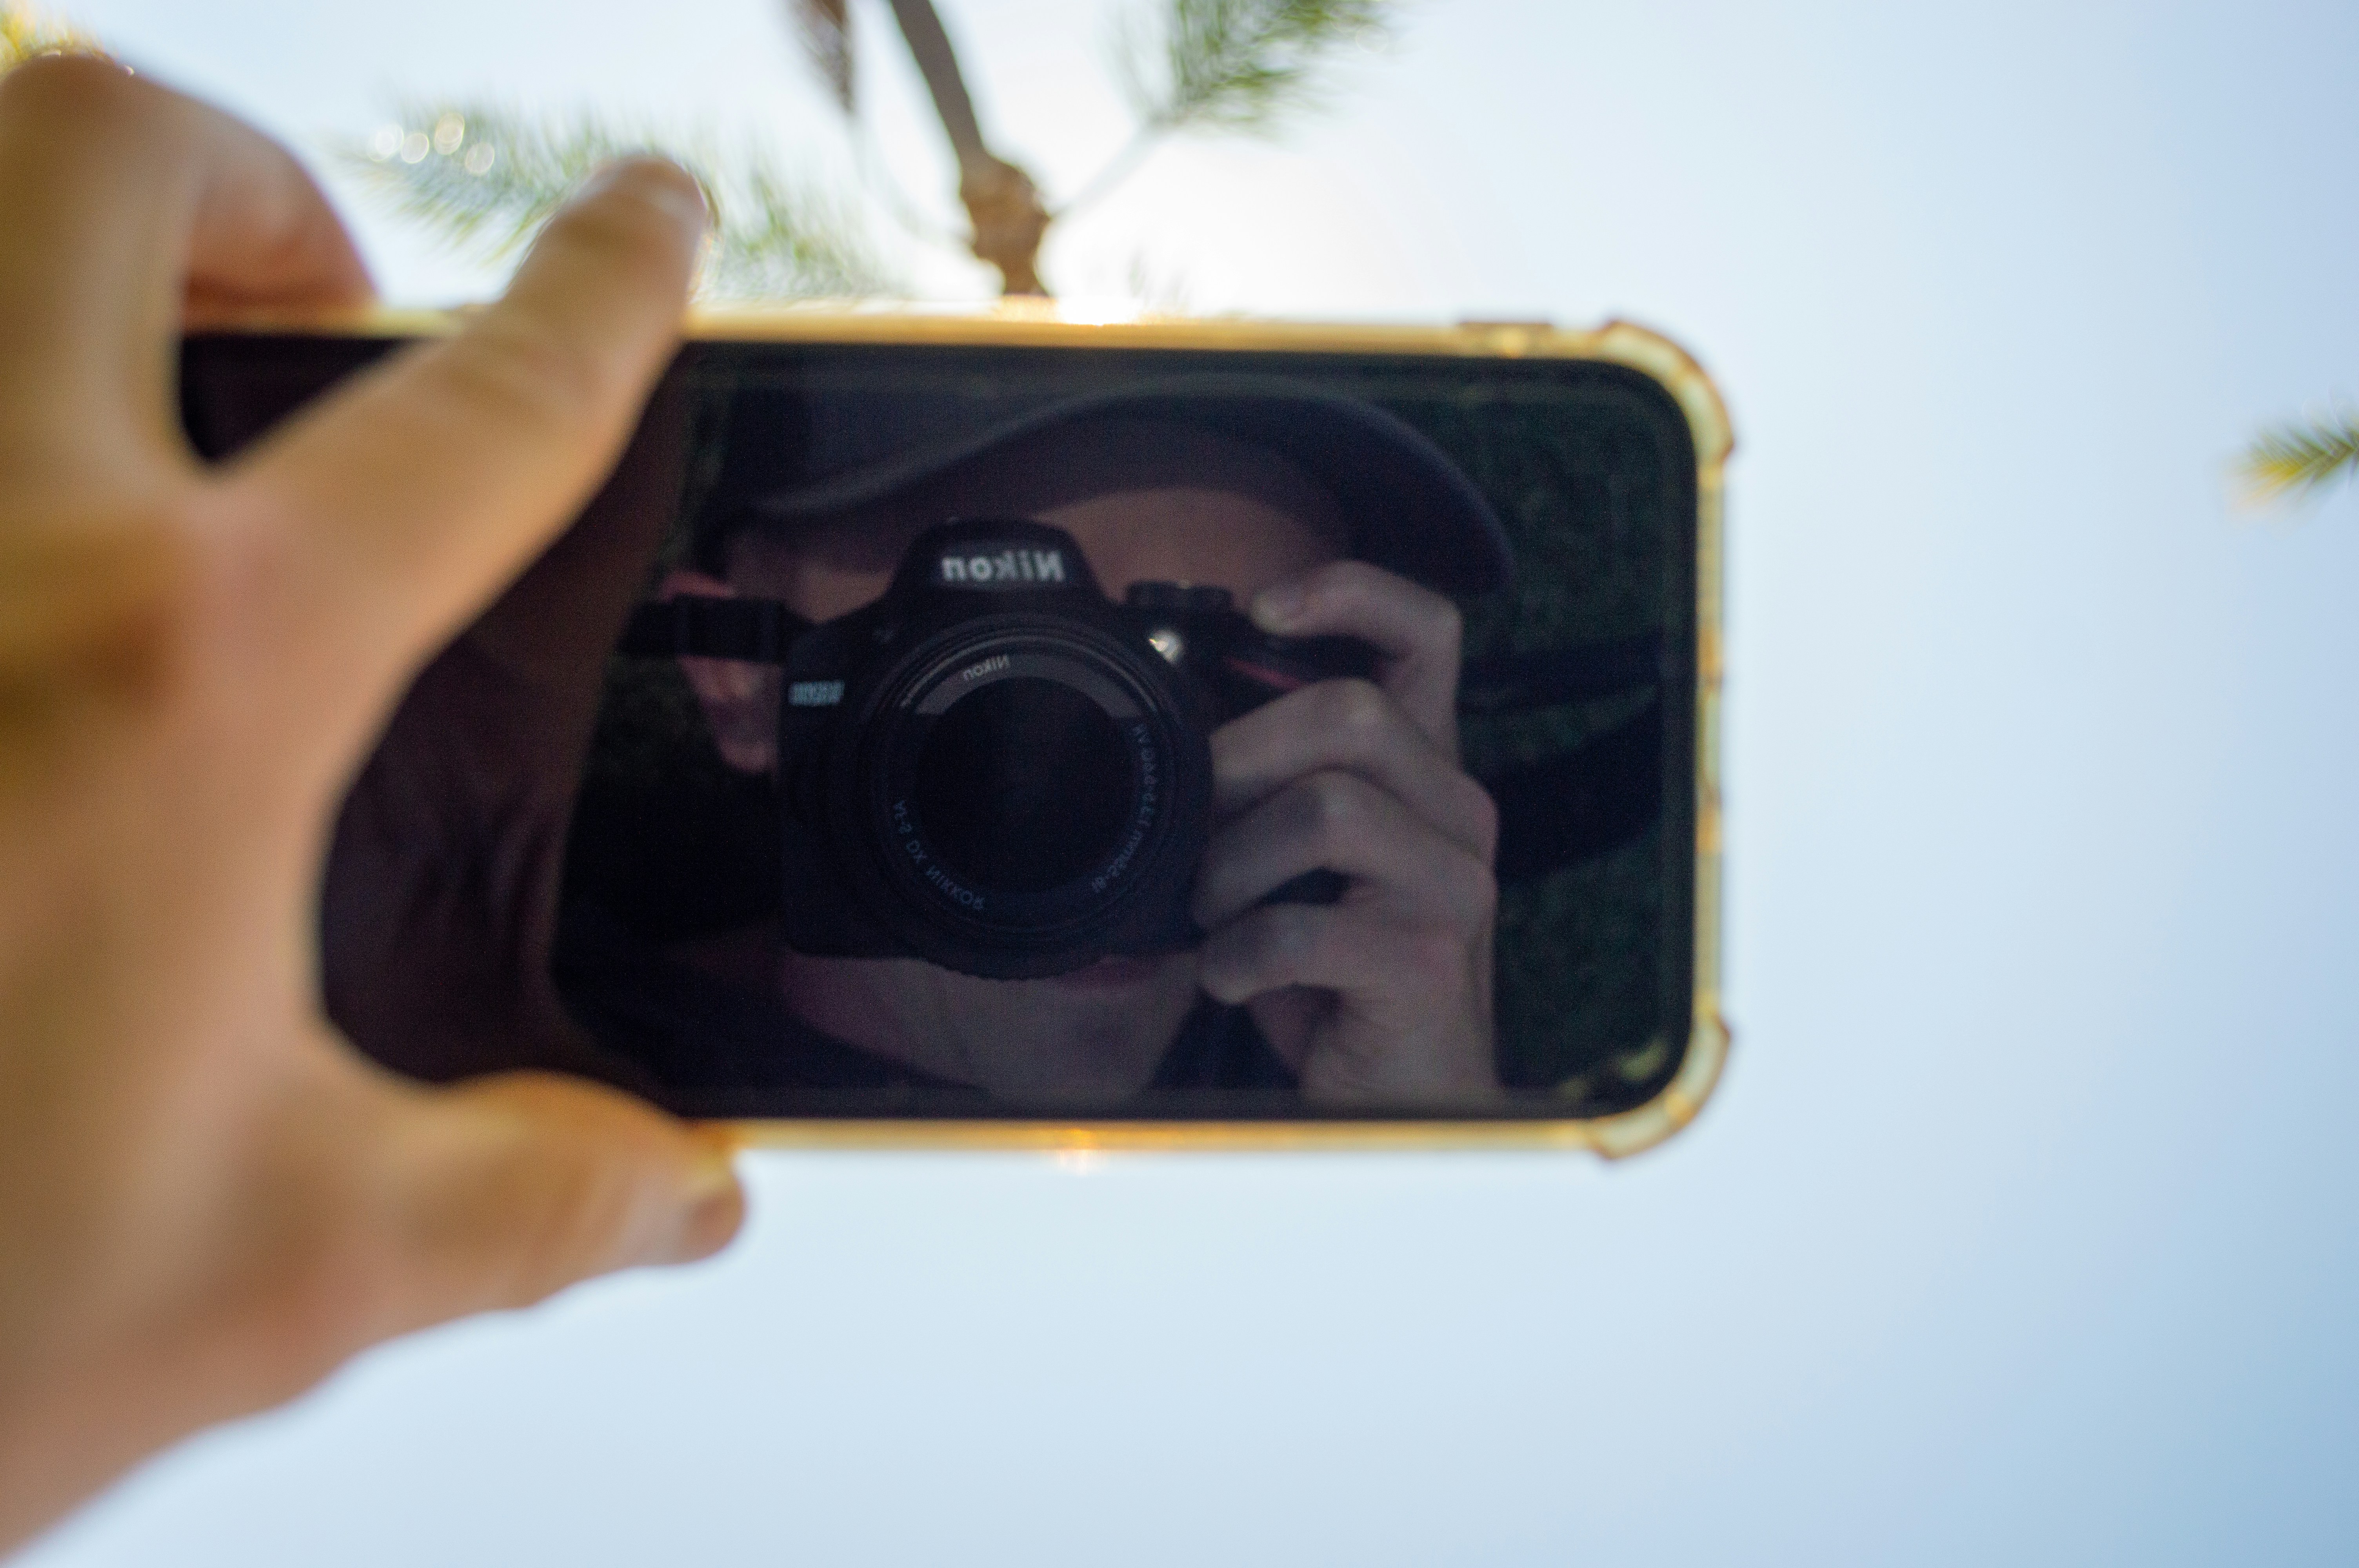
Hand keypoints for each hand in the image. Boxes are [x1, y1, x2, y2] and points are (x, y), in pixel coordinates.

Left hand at [0, 59, 737, 1551]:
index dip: (598, 294)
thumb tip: (674, 1186)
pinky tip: (1, 584)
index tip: (642, 228)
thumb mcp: (282, 1264)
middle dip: (249, 182)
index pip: (472, 420)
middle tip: (318, 310)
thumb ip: (528, 1198)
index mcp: (184, 687)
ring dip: (44, 252)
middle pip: (103, 156)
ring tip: (126, 385)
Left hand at [1191, 562, 1500, 1103]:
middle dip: (1242, 761)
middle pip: (1351, 714)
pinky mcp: (1429, 960)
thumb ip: (1270, 794)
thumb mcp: (1302, 869)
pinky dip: (1239, 959)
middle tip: (1196, 827)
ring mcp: (1454, 885)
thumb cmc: (1337, 981)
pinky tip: (1235, 980)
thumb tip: (1173, 743)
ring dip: (1232, 866)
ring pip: (1325, 809)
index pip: (1426, 634)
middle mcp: (1458, 813)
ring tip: (1213, 916)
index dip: (1351, 593)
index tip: (1261, 608)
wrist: (1397, 1100)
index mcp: (1427, 773)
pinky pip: (1302, 928)